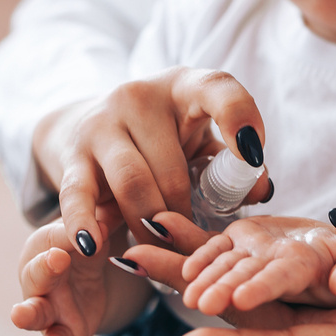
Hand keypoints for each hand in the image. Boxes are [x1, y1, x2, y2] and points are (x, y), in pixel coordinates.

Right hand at [11, 219, 111, 335]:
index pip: (54, 237)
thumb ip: (98, 230)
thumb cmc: (82, 247)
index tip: (86, 233)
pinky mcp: (63, 331)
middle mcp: (39, 277)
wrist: (91, 277)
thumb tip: (104, 226)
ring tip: (19, 315)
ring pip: (34, 312)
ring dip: (27, 314)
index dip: (66, 234)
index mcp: (44, 245)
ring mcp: (47, 307)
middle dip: (45, 268)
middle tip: (58, 258)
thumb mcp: (92, 234)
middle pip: (36, 273)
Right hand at [32, 66, 272, 255]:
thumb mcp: (200, 144)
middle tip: (193, 245)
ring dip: (150, 226)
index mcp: (183, 88)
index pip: (216, 88)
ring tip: (160, 247)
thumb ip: (232, 167)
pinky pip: (78, 195)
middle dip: (184, 216)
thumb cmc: (162, 140)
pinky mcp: (73, 156)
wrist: (88, 126)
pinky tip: (93, 245)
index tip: (252, 155)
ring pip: (133, 185)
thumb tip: (262, 190)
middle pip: (172, 168)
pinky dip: (85, 223)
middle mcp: (139, 97)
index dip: (238, 118)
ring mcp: (101, 124)